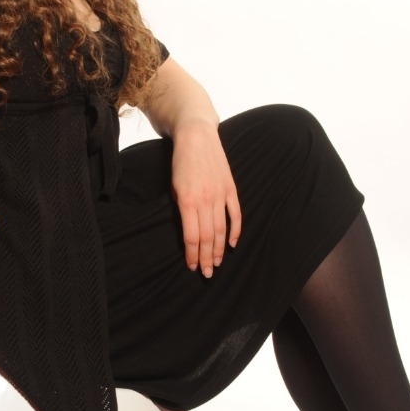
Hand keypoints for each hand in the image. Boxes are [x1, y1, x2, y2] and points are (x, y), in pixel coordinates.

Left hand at [170, 119, 241, 277]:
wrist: (196, 137)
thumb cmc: (180, 163)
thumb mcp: (174, 188)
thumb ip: (181, 210)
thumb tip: (187, 232)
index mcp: (188, 201)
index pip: (191, 236)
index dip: (192, 254)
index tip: (192, 266)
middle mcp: (206, 200)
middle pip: (207, 237)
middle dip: (206, 257)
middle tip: (207, 273)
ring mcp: (220, 194)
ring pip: (221, 229)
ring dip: (219, 249)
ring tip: (217, 264)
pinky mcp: (230, 188)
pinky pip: (235, 214)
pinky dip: (235, 231)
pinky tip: (232, 244)